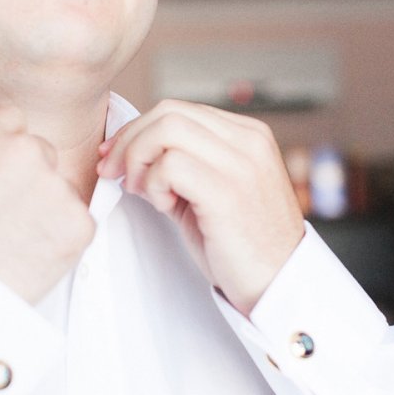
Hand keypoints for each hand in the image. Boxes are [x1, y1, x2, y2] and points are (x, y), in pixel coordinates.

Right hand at [0, 105, 94, 303]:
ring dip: (49, 214)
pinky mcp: (79, 219)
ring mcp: (54, 183)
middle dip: (35, 182)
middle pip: (44, 154)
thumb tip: (0, 163)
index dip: (10, 150)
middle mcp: (22, 149)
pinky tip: (32, 258)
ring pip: (63, 193)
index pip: (13, 120)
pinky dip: (64, 242)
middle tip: (11, 219)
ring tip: (14, 246)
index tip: (5, 173)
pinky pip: (80, 225)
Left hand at [97, 100, 304, 315]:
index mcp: (248, 135)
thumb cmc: (243, 245)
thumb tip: (128, 154)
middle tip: (113, 173)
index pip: (179, 110)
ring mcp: (241, 165)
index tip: (114, 156)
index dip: (137, 130)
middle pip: (168, 112)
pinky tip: (165, 207)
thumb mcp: (214, 192)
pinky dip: (154, 184)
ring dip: (139, 161)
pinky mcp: (228, 193)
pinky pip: (171, 165)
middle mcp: (249, 141)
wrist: (280, 284)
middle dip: (129, 140)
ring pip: (166, 131)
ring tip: (148, 194)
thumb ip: (181, 167)